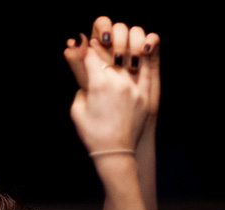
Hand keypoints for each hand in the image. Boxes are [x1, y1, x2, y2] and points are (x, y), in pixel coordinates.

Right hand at [65, 18, 159, 153]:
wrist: (115, 152)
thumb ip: (79, 87)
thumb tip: (82, 73)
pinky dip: (144, 57)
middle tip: (102, 42)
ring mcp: (134, 87)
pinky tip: (140, 52)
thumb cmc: (93, 133)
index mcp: (98, 85)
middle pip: (111, 52)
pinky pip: (148, 69)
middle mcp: (118, 82)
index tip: (86, 47)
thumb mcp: (77, 109)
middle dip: (105, 45)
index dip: (87, 48)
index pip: (92, 55)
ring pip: (131, 55)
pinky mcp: (145, 94)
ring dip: (125, 47)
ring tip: (120, 47)